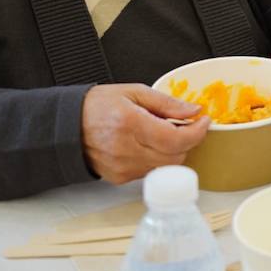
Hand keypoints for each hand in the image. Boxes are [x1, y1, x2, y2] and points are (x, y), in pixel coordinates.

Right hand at [80, 84, 208, 184]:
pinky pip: (151, 172)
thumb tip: (193, 110)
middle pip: (175, 156)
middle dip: (187, 140)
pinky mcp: (119, 178)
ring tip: (163, 132)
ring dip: (173, 150)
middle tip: (184, 124)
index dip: (197, 132)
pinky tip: (148, 144)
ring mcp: (122, 168)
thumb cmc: (97, 106)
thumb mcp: (133, 92)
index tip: (203, 121)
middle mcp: (126, 150)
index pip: (176, 139)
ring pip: (166, 166)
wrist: (66, 127)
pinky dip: (157, 158)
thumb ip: (166, 103)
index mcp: (130, 124)